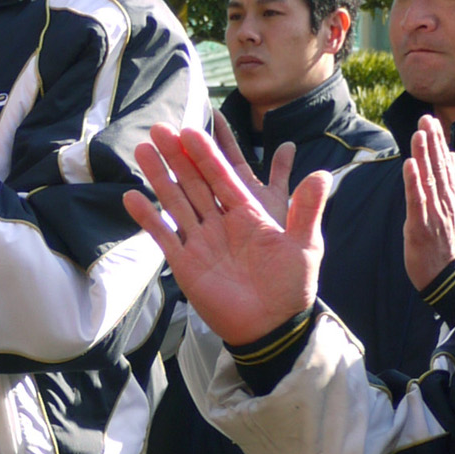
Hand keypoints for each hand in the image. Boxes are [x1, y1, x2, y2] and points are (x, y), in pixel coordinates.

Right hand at [125, 125, 325, 346]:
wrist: (272, 326)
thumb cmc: (291, 286)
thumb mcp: (305, 244)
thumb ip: (306, 210)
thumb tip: (323, 174)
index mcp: (248, 213)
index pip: (223, 176)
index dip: (206, 154)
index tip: (190, 130)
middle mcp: (221, 222)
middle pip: (195, 182)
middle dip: (177, 156)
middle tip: (159, 127)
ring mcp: (201, 241)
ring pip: (176, 202)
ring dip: (159, 177)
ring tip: (142, 150)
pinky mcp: (186, 264)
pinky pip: (164, 236)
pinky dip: (148, 218)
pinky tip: (131, 197)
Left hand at [402, 115, 454, 290]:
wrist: (448, 277)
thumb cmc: (446, 242)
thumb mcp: (453, 209)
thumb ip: (451, 182)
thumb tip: (452, 155)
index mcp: (452, 198)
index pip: (445, 165)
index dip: (438, 142)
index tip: (431, 121)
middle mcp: (446, 202)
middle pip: (439, 167)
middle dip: (432, 142)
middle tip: (425, 119)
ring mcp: (435, 214)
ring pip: (429, 180)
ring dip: (423, 156)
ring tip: (418, 135)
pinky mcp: (421, 226)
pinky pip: (417, 201)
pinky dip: (413, 182)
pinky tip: (409, 165)